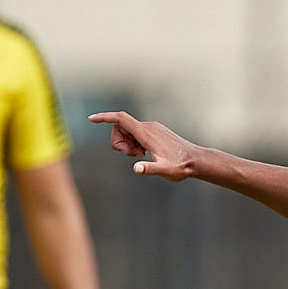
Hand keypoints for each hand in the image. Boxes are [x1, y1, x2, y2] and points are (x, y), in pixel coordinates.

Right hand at [88, 111, 209, 181]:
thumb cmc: (181, 167)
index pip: (121, 119)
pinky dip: (135, 143)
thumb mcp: (165, 171)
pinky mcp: (155, 131)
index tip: (91, 119)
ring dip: (128, 144)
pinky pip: (136, 134)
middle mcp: (148, 126)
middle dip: (119, 142)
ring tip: (142, 156)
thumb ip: (149, 169)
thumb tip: (136, 168)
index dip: (104, 118)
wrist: (196, 161)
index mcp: (146, 133)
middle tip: (134, 156)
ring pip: (128, 131)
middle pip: (120, 127)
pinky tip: (145, 154)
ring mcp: (152, 128)